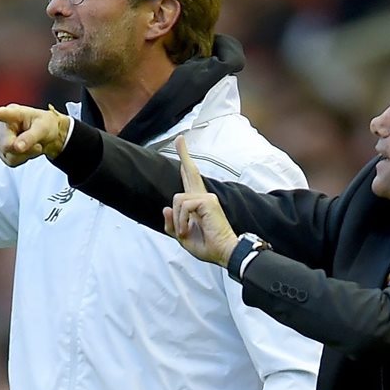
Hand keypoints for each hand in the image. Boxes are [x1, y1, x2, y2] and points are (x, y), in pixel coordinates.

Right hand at [0, 104, 69, 165]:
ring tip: (32, 145)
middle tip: (37, 143)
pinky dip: (22, 159)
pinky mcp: (1, 151)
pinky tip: (26, 151)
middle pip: (6, 145)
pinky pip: (10, 162)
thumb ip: (30, 137)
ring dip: (25, 155)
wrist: (48, 135)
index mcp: (13, 113)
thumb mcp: (43, 128)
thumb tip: (17, 147)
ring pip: (9, 156)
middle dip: (25, 148)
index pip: (2, 114)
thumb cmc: (45, 125)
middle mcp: (1, 125)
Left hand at [163, 136, 238, 266]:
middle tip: (180, 138)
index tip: (181, 143)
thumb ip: (172, 223)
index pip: (190, 179)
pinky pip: (183, 206)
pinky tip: (188, 229)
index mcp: (197, 203)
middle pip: (191, 172)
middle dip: (184, 154)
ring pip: (177, 199)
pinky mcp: (207, 201)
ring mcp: (206, 197)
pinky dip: (181, 221)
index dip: (185, 161)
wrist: (223, 252)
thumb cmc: (207, 246)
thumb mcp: (182, 236)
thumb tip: (166, 208)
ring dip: (178, 219)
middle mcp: (203, 196)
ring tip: (185, 231)